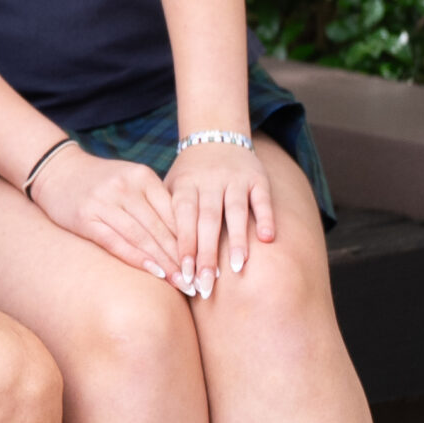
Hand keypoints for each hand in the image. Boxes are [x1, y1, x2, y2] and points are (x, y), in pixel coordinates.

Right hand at [27, 145, 190, 293]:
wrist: (56, 169)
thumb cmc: (101, 181)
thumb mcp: (131, 181)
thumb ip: (156, 203)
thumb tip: (191, 240)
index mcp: (142, 176)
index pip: (175, 213)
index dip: (194, 241)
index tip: (208, 264)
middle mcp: (125, 187)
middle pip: (161, 228)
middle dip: (183, 258)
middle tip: (200, 282)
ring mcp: (104, 201)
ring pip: (142, 237)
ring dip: (165, 264)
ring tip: (183, 284)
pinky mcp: (86, 217)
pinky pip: (117, 242)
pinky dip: (138, 259)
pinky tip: (156, 273)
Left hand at [167, 137, 276, 298]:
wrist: (215, 137)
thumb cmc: (190, 176)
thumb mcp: (173, 187)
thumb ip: (167, 215)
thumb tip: (157, 256)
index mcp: (185, 185)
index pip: (183, 219)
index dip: (184, 246)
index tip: (184, 275)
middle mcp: (209, 181)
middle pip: (208, 220)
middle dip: (206, 254)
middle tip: (207, 285)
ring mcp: (235, 179)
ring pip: (235, 211)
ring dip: (237, 240)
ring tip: (236, 268)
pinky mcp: (258, 179)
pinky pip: (263, 200)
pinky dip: (266, 218)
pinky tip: (267, 240)